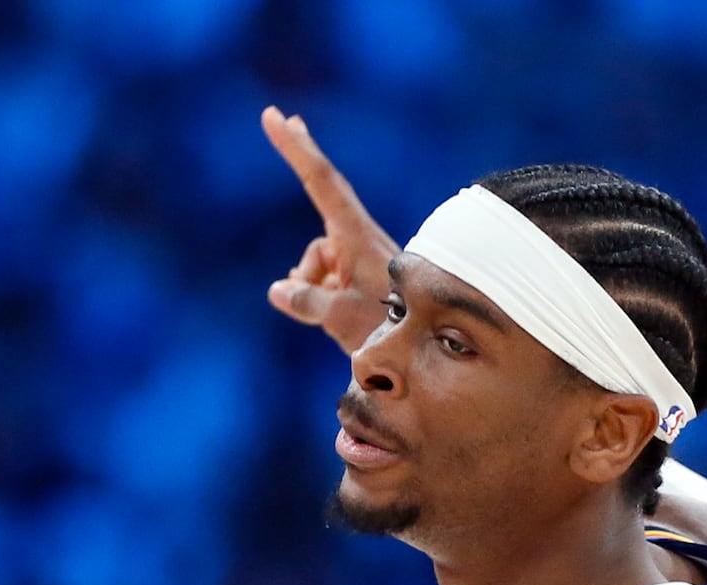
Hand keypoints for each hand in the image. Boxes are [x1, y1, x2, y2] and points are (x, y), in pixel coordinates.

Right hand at [260, 107, 398, 354]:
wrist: (432, 346)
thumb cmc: (389, 329)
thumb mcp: (341, 318)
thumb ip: (307, 301)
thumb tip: (280, 289)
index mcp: (354, 236)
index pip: (320, 181)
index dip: (295, 149)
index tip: (275, 117)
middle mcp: (355, 238)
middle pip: (320, 196)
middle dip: (302, 160)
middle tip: (284, 118)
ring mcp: (357, 257)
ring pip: (315, 262)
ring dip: (310, 287)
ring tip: (333, 317)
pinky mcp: (359, 276)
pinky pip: (323, 279)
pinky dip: (318, 295)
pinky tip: (330, 316)